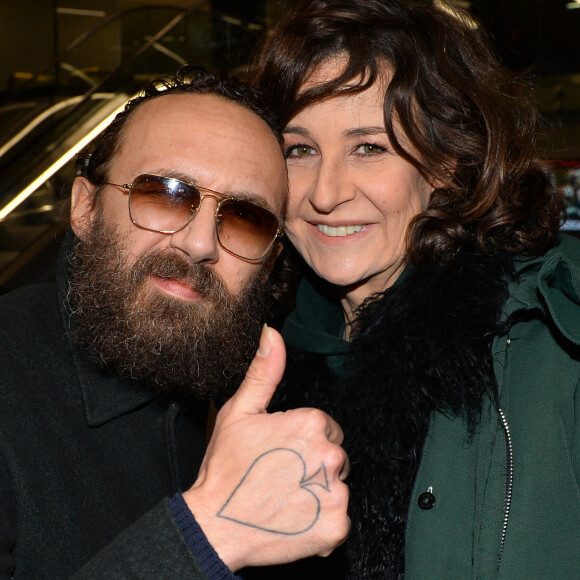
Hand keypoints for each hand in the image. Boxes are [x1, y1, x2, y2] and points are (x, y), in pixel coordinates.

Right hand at [183, 325, 349, 570]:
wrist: (215, 525)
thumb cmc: (226, 467)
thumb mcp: (239, 411)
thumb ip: (263, 371)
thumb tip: (272, 332)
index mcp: (311, 423)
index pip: (326, 429)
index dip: (302, 443)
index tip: (280, 455)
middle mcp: (330, 455)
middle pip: (336, 456)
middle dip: (314, 466)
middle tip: (281, 477)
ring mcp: (335, 492)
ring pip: (337, 486)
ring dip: (318, 494)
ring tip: (286, 500)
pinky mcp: (336, 525)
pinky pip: (339, 518)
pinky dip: (322, 522)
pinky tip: (295, 521)